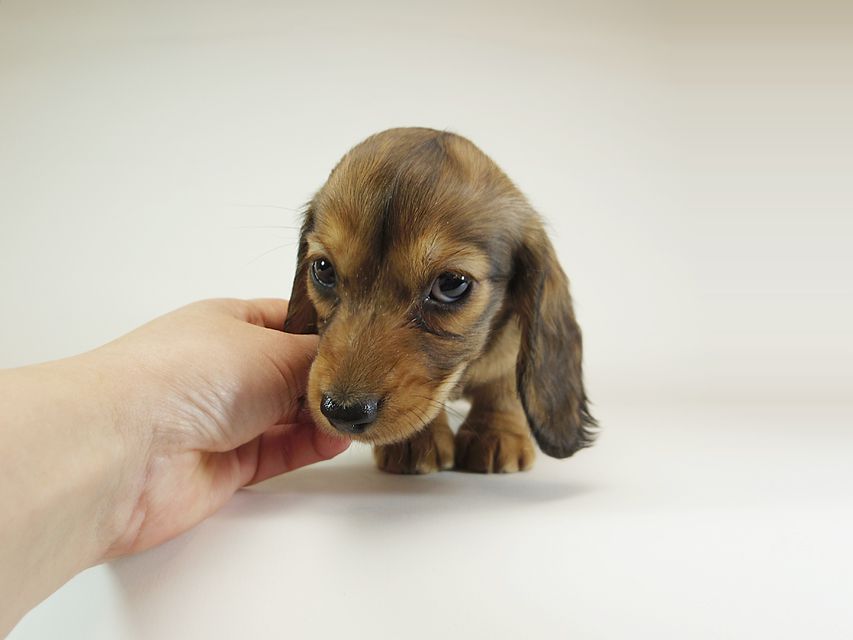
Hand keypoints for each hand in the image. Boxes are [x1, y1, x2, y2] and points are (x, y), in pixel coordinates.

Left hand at [92, 298, 349, 556]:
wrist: (127, 448)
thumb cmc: (186, 375)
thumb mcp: (272, 350)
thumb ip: (316, 360)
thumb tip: (343, 367)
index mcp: (227, 324)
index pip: (286, 320)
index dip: (325, 329)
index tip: (366, 338)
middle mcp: (225, 369)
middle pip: (291, 372)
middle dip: (328, 378)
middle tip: (372, 383)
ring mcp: (224, 418)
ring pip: (288, 415)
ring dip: (323, 416)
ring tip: (360, 415)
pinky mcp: (227, 465)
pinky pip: (280, 452)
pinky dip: (310, 447)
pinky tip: (336, 440)